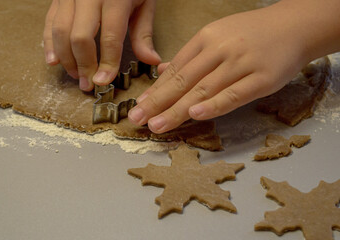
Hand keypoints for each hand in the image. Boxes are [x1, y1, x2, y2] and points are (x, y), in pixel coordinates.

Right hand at [43, 0, 160, 90]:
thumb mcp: (144, 4)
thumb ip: (144, 34)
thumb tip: (151, 61)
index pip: (110, 37)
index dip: (107, 63)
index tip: (104, 82)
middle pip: (80, 37)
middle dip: (83, 65)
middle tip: (87, 84)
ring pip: (61, 31)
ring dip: (66, 58)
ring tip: (76, 75)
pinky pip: (50, 22)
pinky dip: (49, 43)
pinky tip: (54, 61)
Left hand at [128, 4, 311, 133]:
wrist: (294, 26)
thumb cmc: (253, 33)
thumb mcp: (218, 35)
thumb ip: (191, 56)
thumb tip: (163, 71)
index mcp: (206, 38)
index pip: (176, 69)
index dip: (156, 89)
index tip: (140, 105)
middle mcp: (220, 49)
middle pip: (183, 80)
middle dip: (157, 102)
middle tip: (137, 119)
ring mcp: (241, 64)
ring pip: (203, 90)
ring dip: (177, 110)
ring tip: (157, 125)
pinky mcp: (261, 79)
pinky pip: (234, 94)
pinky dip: (214, 105)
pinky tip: (195, 115)